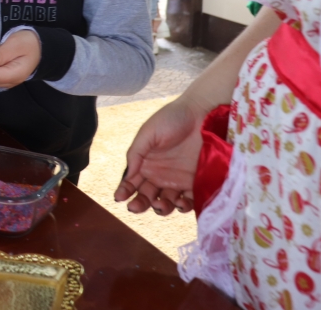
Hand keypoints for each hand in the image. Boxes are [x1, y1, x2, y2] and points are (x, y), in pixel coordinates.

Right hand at [113, 97, 204, 215]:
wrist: (201, 112)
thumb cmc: (171, 119)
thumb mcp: (148, 133)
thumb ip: (136, 153)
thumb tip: (128, 176)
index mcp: (146, 163)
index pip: (132, 182)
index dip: (124, 191)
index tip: (119, 198)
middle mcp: (159, 175)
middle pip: (147, 196)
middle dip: (140, 204)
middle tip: (137, 206)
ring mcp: (177, 180)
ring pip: (166, 202)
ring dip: (161, 208)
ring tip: (161, 204)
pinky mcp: (196, 182)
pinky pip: (189, 200)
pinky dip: (184, 206)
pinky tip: (180, 202)